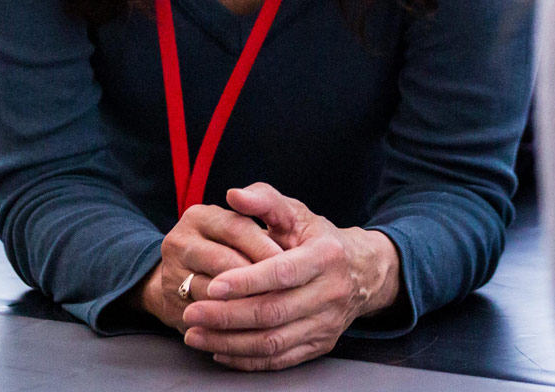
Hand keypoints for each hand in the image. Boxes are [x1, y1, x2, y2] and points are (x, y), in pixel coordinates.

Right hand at [135, 202, 284, 329]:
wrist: (190, 274)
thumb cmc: (236, 244)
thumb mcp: (251, 218)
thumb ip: (262, 202)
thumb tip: (241, 195)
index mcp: (199, 217)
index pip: (236, 228)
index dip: (266, 247)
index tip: (292, 263)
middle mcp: (179, 242)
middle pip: (224, 262)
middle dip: (259, 278)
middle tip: (288, 290)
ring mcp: (172, 275)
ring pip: (215, 293)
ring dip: (248, 303)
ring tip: (276, 309)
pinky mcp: (172, 306)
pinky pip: (207, 319)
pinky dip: (233, 324)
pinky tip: (255, 325)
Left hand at [178, 183, 400, 371]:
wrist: (362, 272)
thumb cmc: (318, 238)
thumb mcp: (297, 213)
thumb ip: (265, 200)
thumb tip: (234, 195)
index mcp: (325, 256)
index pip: (282, 273)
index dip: (247, 281)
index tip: (212, 286)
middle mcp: (330, 294)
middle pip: (274, 312)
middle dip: (228, 316)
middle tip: (192, 313)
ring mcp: (326, 324)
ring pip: (274, 342)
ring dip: (231, 342)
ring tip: (196, 335)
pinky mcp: (321, 345)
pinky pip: (281, 360)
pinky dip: (248, 360)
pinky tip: (219, 351)